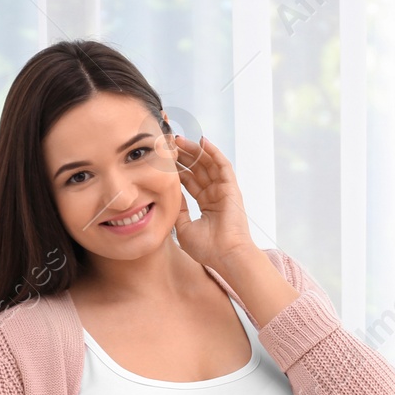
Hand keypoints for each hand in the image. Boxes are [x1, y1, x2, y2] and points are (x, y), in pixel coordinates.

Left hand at [171, 134, 258, 269]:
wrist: (226, 255)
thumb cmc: (207, 248)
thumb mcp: (183, 227)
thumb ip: (178, 209)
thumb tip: (170, 193)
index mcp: (206, 204)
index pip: (189, 181)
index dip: (177, 168)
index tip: (162, 159)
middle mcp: (215, 195)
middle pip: (197, 169)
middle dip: (183, 155)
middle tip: (168, 143)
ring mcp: (224, 190)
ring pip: (208, 164)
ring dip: (195, 150)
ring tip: (179, 139)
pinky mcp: (231, 188)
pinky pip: (222, 165)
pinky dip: (214, 152)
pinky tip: (202, 141)